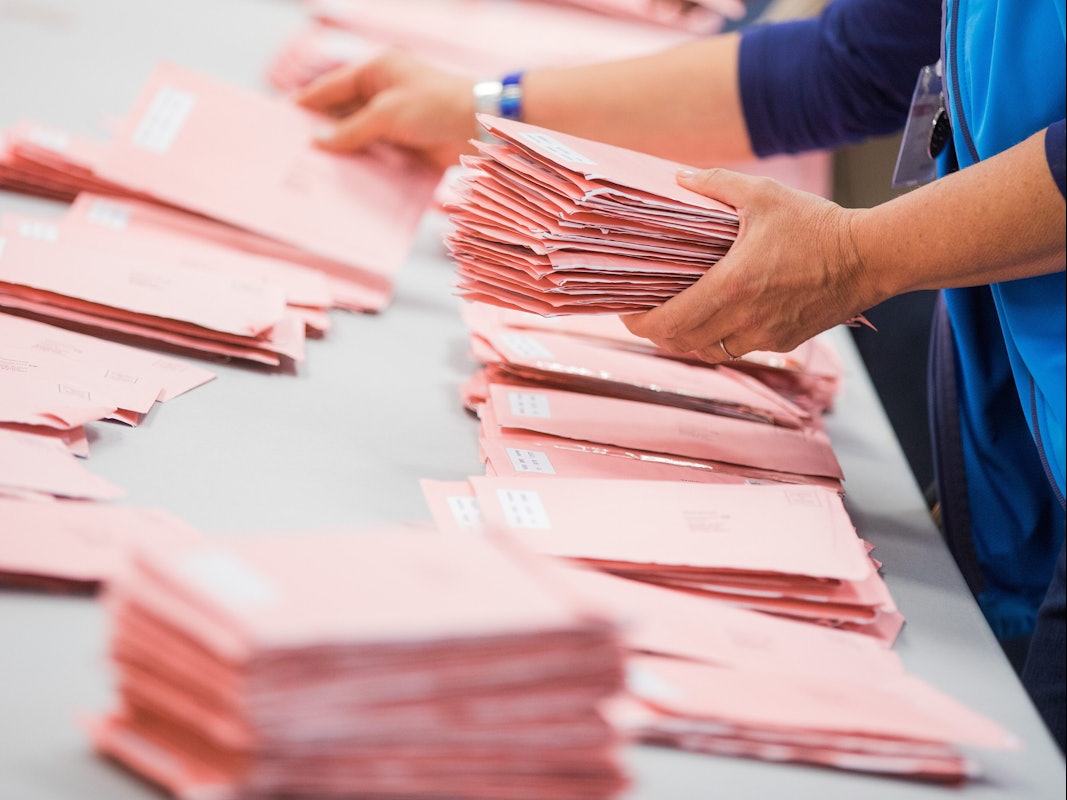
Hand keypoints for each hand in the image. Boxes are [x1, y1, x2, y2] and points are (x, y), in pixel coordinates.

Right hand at [295, 48, 476, 170]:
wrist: (482, 126)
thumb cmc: (437, 106)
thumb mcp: (387, 114)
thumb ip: (351, 130)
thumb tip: (319, 143)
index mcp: (375, 72)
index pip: (330, 88)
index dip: (305, 104)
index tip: (281, 121)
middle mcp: (383, 95)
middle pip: (342, 115)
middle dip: (321, 134)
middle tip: (292, 155)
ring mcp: (395, 122)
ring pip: (359, 139)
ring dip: (342, 155)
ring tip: (313, 174)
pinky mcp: (408, 147)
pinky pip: (378, 158)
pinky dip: (364, 169)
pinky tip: (346, 184)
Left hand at [623, 168, 880, 362]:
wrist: (871, 257)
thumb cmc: (816, 224)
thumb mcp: (762, 194)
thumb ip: (715, 185)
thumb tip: (679, 177)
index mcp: (731, 286)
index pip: (669, 322)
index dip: (640, 324)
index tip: (628, 312)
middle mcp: (743, 319)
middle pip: (682, 343)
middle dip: (659, 333)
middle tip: (647, 315)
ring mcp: (764, 335)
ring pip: (709, 352)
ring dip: (689, 340)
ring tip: (679, 317)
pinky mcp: (783, 341)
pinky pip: (738, 349)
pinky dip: (720, 339)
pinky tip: (718, 318)